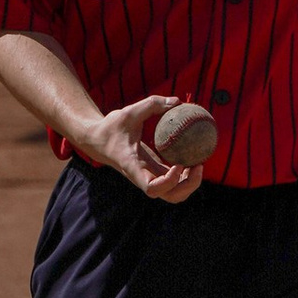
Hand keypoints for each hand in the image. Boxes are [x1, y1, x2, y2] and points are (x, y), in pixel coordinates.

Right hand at [81, 93, 203, 203]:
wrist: (97, 141)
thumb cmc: (112, 127)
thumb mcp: (129, 111)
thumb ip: (152, 104)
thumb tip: (178, 101)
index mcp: (134, 167)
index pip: (151, 187)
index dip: (169, 182)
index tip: (179, 164)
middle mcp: (142, 177)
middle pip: (169, 196)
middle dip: (188, 186)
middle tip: (199, 165)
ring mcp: (149, 178)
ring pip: (173, 194)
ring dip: (190, 184)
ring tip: (199, 163)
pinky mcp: (153, 174)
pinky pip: (173, 183)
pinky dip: (186, 177)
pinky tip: (194, 159)